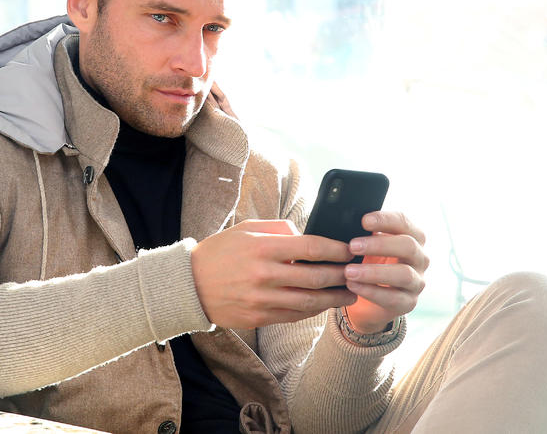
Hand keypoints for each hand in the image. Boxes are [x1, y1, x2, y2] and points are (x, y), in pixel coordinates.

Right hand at [191, 219, 357, 328]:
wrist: (189, 285)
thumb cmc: (221, 251)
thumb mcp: (247, 228)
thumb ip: (279, 229)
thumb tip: (307, 234)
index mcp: (263, 247)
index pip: (311, 247)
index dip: (336, 249)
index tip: (350, 250)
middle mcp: (264, 274)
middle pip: (315, 277)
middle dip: (341, 276)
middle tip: (357, 274)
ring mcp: (261, 299)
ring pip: (309, 301)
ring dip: (333, 299)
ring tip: (350, 295)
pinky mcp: (258, 317)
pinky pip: (294, 316)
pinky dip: (312, 310)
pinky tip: (323, 305)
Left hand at [343, 211, 428, 333]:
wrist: (372, 298)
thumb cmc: (371, 262)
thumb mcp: (370, 245)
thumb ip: (365, 233)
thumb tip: (346, 221)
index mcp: (412, 237)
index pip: (404, 222)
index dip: (385, 219)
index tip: (364, 221)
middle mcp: (420, 258)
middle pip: (408, 246)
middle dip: (379, 245)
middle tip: (353, 246)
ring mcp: (417, 281)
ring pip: (403, 274)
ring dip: (374, 272)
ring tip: (349, 271)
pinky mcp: (409, 302)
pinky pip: (393, 298)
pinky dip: (371, 292)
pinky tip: (353, 286)